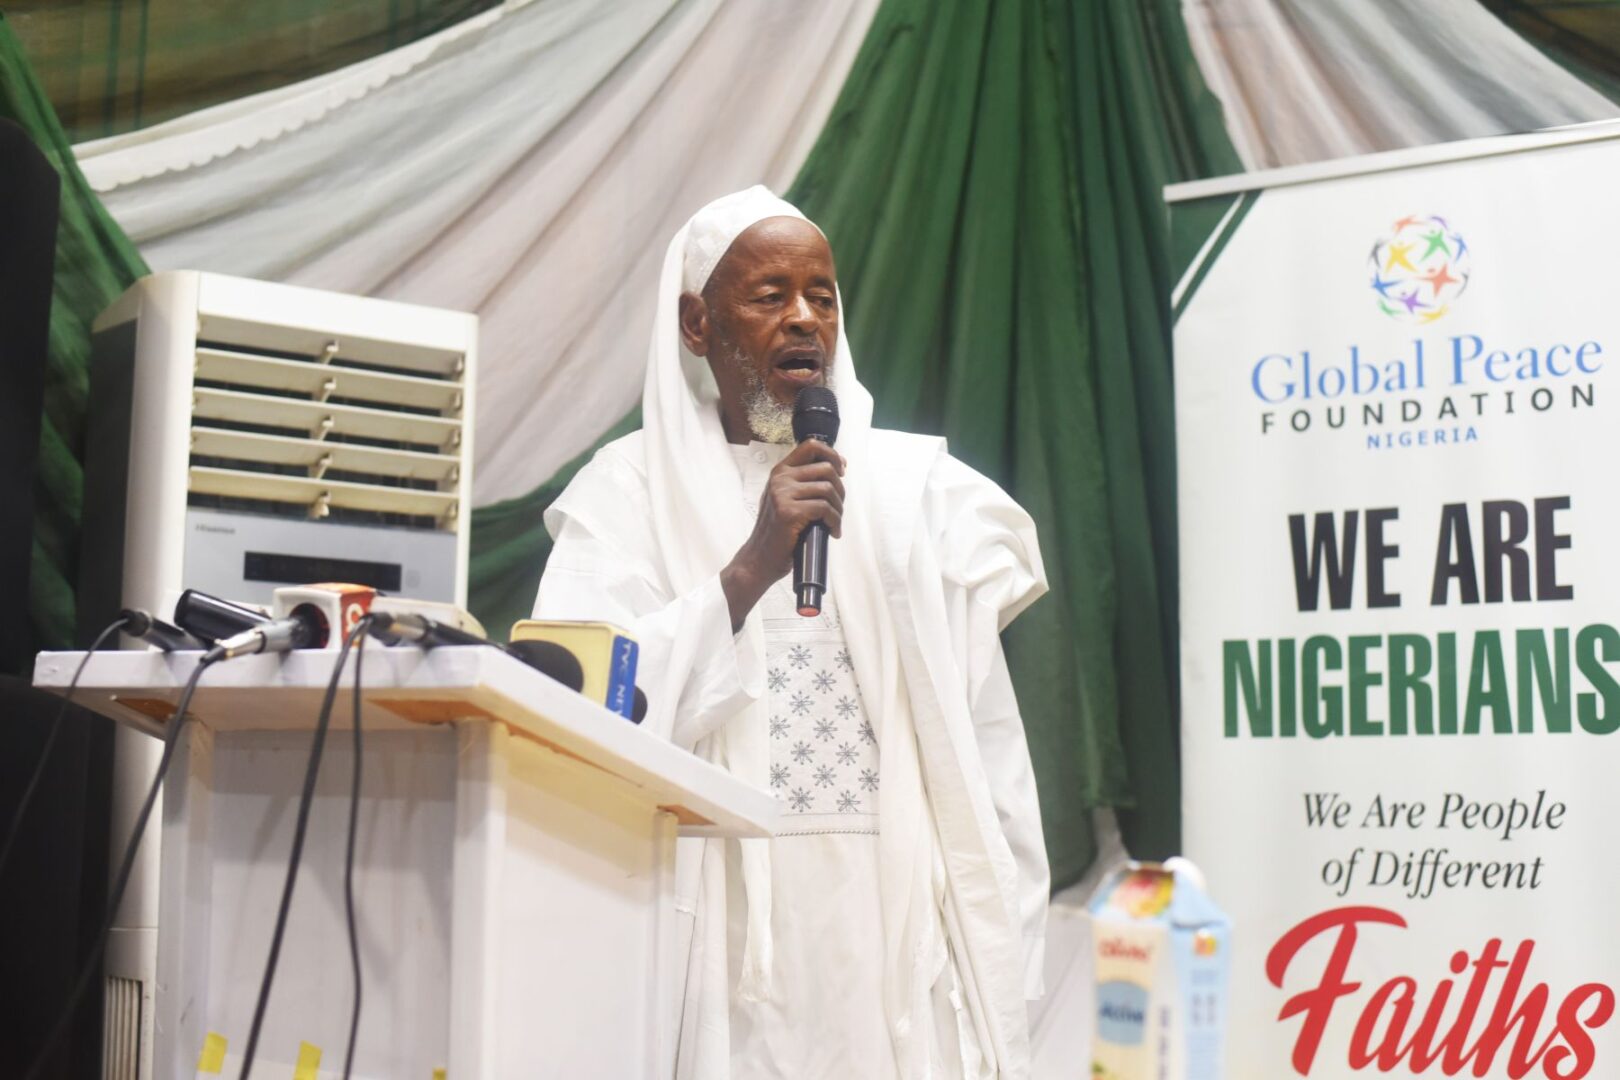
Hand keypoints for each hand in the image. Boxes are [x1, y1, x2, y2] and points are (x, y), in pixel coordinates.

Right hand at [720, 440, 844, 630]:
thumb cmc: (776, 532)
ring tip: (835, 522)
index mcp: (780, 472)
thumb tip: (835, 470)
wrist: (759, 558)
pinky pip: (825, 509)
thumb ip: (802, 483)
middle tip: (838, 507)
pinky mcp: (789, 512)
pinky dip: (834, 521)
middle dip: (840, 490)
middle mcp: (780, 479)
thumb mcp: (785, 499)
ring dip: (839, 509)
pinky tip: (832, 531)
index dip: (832, 455)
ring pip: (828, 490)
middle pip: (826, 469)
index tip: (841, 469)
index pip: (810, 446)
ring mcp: (783, 494)